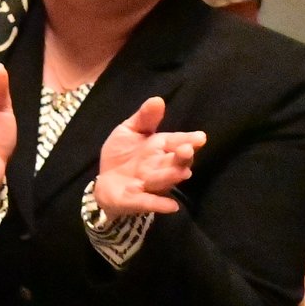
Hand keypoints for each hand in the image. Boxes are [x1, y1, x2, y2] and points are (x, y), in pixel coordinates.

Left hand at [93, 97, 203, 218]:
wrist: (105, 181)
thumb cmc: (123, 154)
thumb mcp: (129, 131)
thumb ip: (144, 118)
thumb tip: (158, 99)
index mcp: (161, 147)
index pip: (177, 142)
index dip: (188, 140)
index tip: (200, 137)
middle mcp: (160, 166)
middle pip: (176, 162)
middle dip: (182, 157)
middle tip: (186, 150)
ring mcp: (150, 184)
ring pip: (164, 180)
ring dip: (171, 176)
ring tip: (181, 173)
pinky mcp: (137, 200)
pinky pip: (150, 202)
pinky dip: (159, 204)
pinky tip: (172, 206)